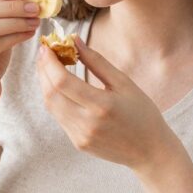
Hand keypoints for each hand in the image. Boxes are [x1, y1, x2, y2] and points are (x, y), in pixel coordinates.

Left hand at [36, 35, 180, 172]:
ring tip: (49, 67)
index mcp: (101, 106)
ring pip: (51, 106)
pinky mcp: (77, 143)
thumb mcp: (124, 83)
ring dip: (45, 84)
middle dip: (43, 70)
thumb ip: (97, 62)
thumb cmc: (142, 113)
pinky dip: (55, 98)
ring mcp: (80, 136)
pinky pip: (59, 117)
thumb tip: (75, 41)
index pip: (62, 81)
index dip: (49, 62)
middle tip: (44, 53)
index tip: (46, 46)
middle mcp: (87, 123)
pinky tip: (59, 86)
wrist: (149, 151)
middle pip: (51, 94)